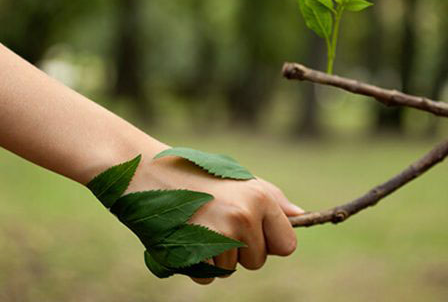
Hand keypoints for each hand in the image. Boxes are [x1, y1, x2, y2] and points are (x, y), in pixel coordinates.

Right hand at [127, 145, 304, 284]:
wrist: (146, 170)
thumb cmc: (195, 173)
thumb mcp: (237, 178)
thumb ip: (271, 199)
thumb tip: (301, 216)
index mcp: (260, 198)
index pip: (287, 245)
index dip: (270, 242)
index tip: (252, 231)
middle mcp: (244, 217)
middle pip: (258, 262)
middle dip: (240, 250)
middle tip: (216, 221)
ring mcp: (218, 236)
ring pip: (231, 270)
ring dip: (216, 256)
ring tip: (198, 224)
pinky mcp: (193, 252)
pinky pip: (207, 277)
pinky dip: (197, 264)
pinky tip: (185, 236)